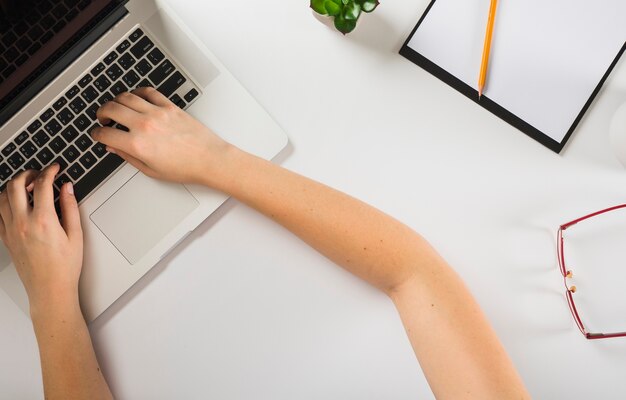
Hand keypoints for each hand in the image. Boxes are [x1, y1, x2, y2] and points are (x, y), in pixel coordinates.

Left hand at [0, 165, 82, 312]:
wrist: (50, 289)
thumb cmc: (65, 267)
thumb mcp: (76, 235)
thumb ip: (70, 207)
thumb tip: (67, 189)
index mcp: (44, 220)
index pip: (42, 185)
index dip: (49, 171)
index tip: (55, 168)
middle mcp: (23, 223)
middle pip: (16, 186)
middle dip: (27, 174)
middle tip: (38, 174)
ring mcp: (11, 231)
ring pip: (2, 198)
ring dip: (13, 187)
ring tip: (26, 187)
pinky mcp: (6, 239)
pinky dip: (4, 203)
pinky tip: (14, 204)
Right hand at [92, 87, 237, 188]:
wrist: (209, 159)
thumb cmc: (185, 168)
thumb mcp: (151, 170)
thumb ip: (128, 157)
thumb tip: (114, 147)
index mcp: (138, 145)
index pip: (106, 133)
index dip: (96, 134)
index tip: (97, 134)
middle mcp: (145, 126)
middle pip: (111, 109)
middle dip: (101, 113)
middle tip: (102, 119)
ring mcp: (158, 113)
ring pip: (126, 97)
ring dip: (116, 101)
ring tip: (116, 108)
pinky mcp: (170, 107)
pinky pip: (148, 92)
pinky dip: (137, 92)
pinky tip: (135, 98)